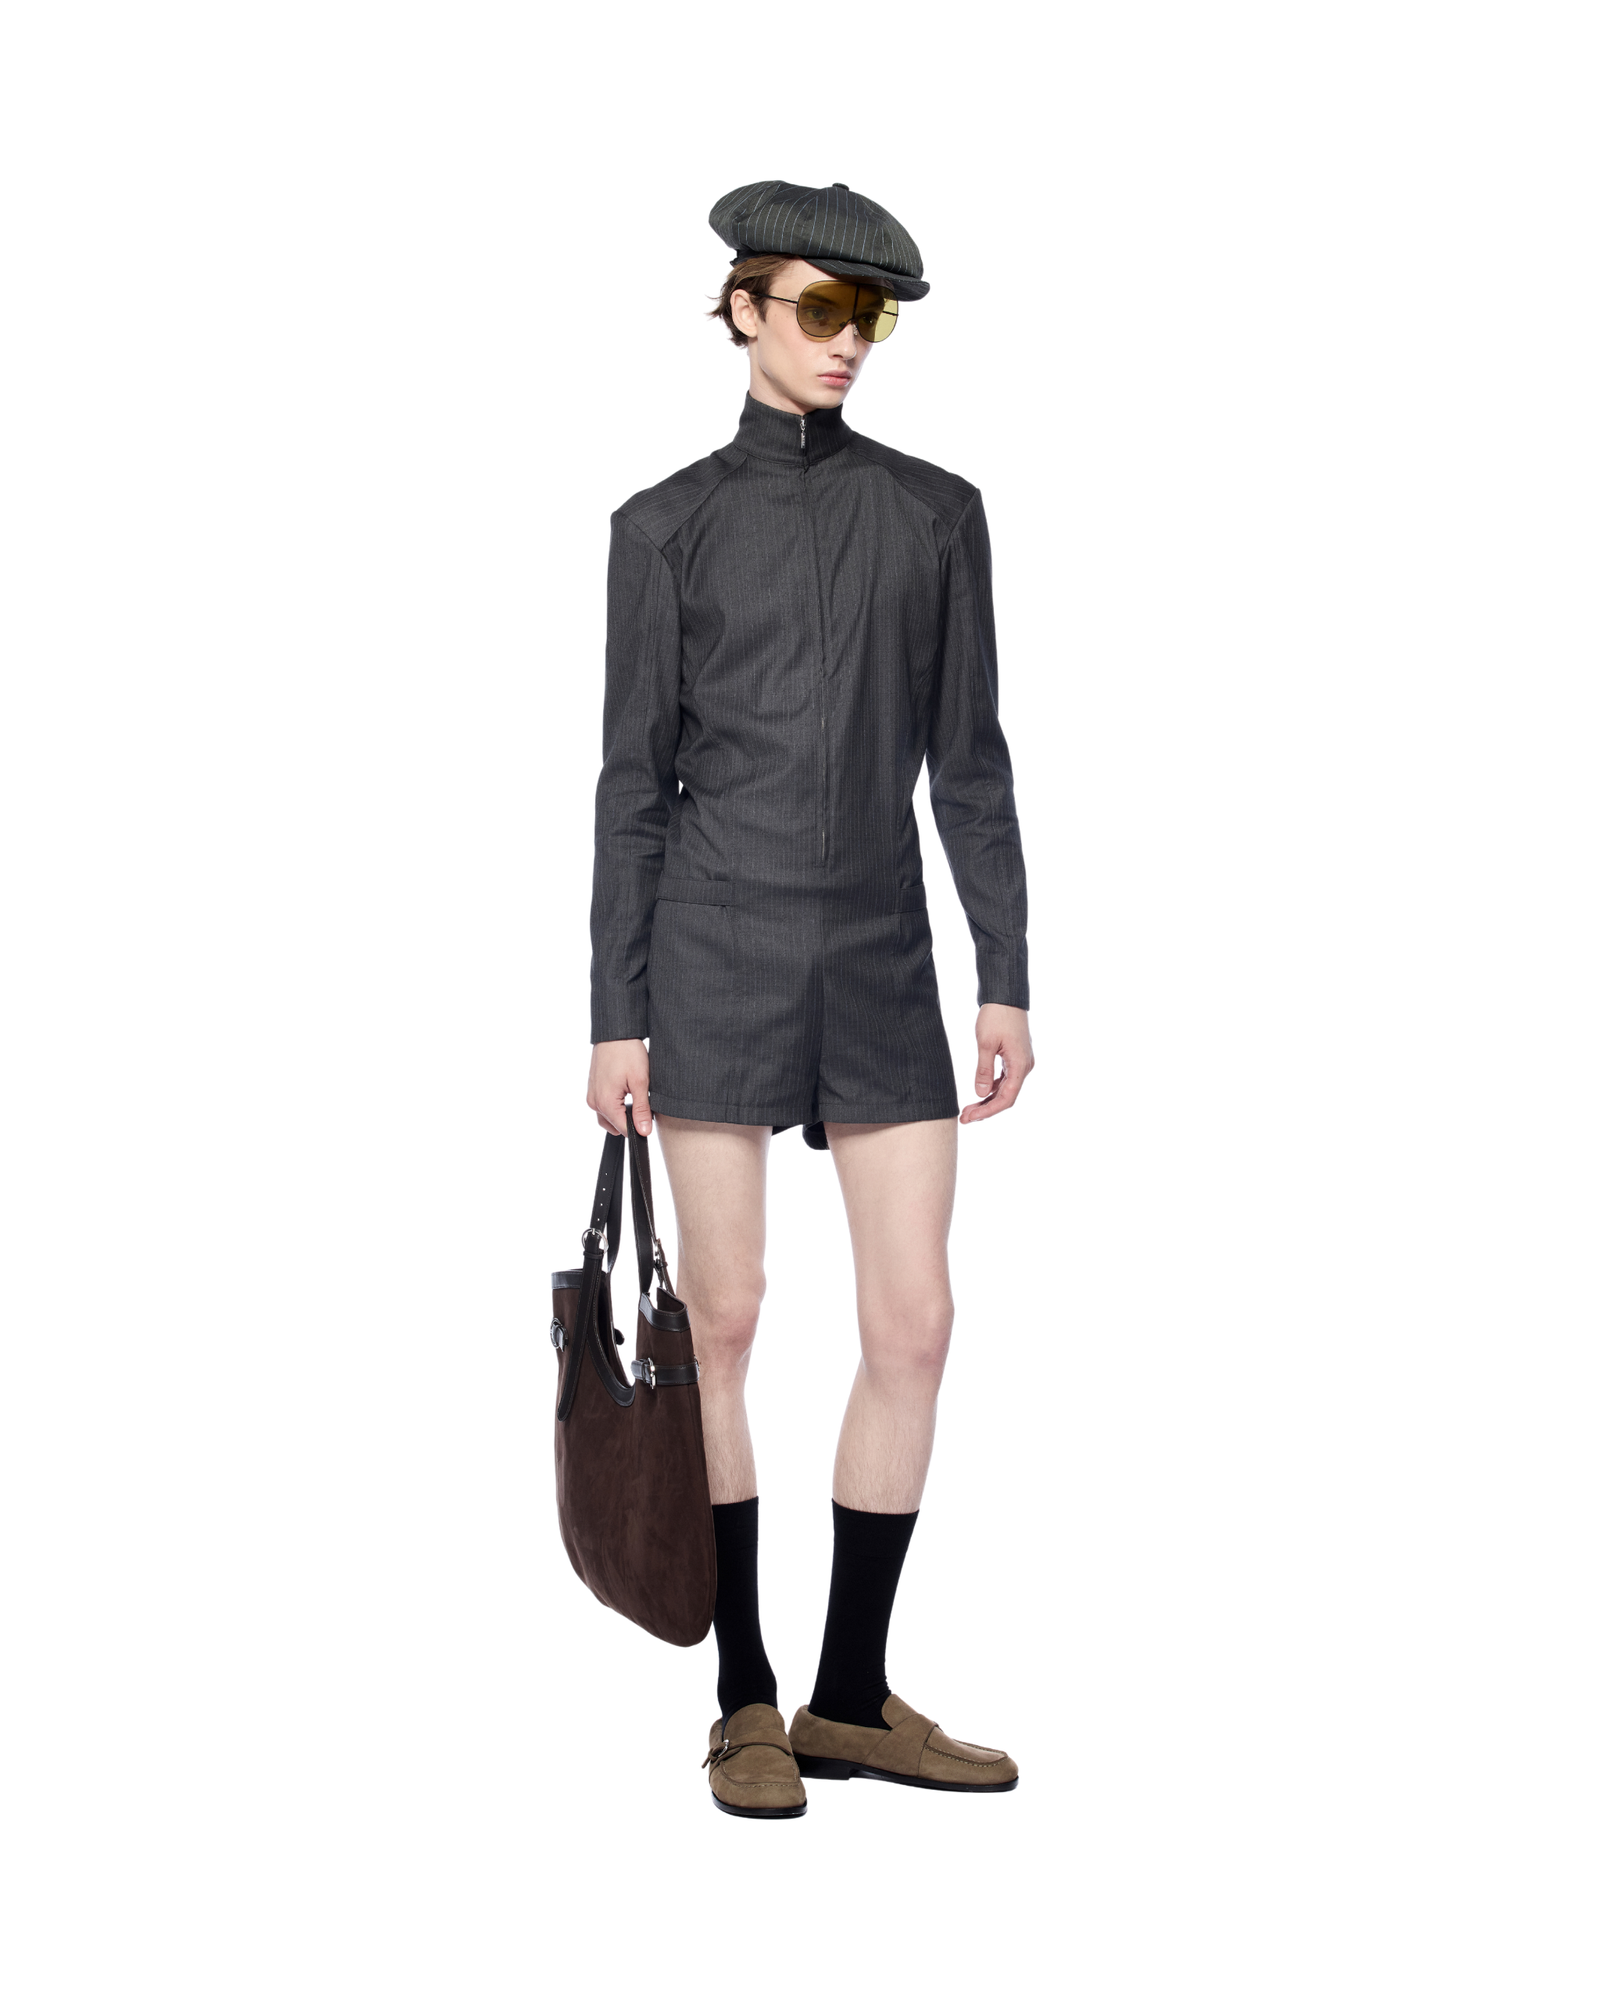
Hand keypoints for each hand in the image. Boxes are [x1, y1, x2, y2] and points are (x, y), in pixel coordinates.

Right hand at [587, 1039, 652, 1135]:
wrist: (615, 1033)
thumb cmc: (627, 1052)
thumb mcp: (640, 1081)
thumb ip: (641, 1109)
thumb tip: (644, 1132)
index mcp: (605, 1103)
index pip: (624, 1130)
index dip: (640, 1127)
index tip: (649, 1116)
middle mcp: (594, 1102)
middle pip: (615, 1125)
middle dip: (630, 1119)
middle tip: (642, 1101)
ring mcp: (592, 1096)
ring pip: (609, 1117)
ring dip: (621, 1112)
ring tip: (633, 1093)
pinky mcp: (592, 1089)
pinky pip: (604, 1105)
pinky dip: (615, 1104)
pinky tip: (625, 1089)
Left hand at [960, 1004, 1033, 1122]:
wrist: (1006, 996)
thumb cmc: (996, 1016)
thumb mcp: (986, 1043)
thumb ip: (984, 1071)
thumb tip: (980, 1094)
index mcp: (1020, 1065)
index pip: (1006, 1098)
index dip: (988, 1111)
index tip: (970, 1117)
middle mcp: (1025, 1066)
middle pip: (1006, 1097)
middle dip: (985, 1109)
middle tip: (964, 1118)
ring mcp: (1021, 1062)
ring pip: (1006, 1089)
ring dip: (988, 1100)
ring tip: (968, 1109)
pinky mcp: (1015, 1057)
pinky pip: (1005, 1079)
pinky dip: (992, 1088)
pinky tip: (979, 1094)